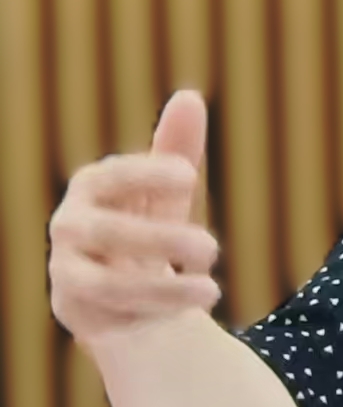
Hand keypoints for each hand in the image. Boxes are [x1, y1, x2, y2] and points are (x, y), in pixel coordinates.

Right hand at [48, 91, 222, 345]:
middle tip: (214, 247)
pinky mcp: (71, 305)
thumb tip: (190, 97)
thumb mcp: (167, 190)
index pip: (113, 176)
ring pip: (108, 282)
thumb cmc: (149, 225)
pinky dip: (152, 308)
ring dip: (164, 288)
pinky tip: (191, 309)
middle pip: (110, 233)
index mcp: (93, 186)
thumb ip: (177, 147)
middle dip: (164, 240)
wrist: (131, 289)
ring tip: (213, 291)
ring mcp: (65, 267)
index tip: (189, 175)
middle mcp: (70, 224)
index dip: (147, 174)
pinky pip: (110, 310)